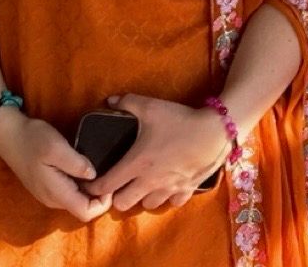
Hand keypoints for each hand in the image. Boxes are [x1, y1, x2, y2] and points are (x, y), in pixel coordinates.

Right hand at [0, 107, 112, 222]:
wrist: (8, 134)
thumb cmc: (32, 139)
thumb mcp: (56, 147)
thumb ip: (76, 163)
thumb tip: (94, 175)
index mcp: (56, 193)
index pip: (86, 213)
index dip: (104, 202)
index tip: (112, 181)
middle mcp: (53, 199)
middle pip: (84, 208)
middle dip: (100, 196)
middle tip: (112, 172)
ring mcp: (49, 193)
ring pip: (78, 200)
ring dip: (92, 190)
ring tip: (103, 168)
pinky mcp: (47, 185)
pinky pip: (70, 192)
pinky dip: (82, 184)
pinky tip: (87, 167)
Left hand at [82, 94, 227, 212]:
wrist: (216, 131)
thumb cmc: (180, 120)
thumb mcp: (151, 106)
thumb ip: (128, 103)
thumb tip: (110, 101)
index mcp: (136, 164)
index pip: (105, 186)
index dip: (94, 187)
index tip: (92, 182)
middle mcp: (149, 182)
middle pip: (122, 204)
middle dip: (117, 196)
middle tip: (120, 183)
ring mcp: (169, 189)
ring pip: (147, 206)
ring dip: (142, 197)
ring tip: (144, 185)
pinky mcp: (186, 190)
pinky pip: (172, 203)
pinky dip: (167, 197)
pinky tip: (168, 185)